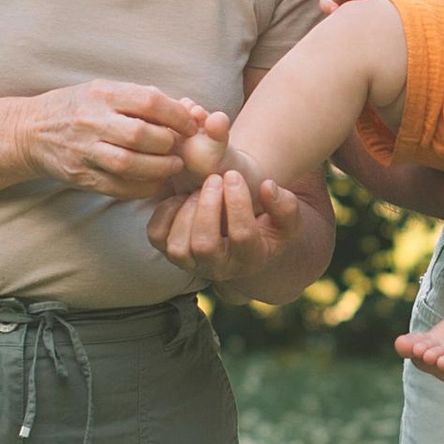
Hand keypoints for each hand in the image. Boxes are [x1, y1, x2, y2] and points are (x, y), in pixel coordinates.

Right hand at [21, 82, 225, 201]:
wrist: (32, 130)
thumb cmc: (78, 106)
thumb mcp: (103, 89)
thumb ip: (140, 98)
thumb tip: (184, 109)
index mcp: (102, 93)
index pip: (149, 102)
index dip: (177, 116)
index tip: (190, 125)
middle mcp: (92, 120)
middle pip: (141, 135)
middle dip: (168, 144)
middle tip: (181, 148)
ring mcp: (84, 150)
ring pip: (129, 164)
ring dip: (159, 169)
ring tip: (173, 166)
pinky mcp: (80, 176)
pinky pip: (117, 186)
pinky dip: (142, 188)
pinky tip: (155, 183)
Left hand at [147, 166, 314, 294]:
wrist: (238, 237)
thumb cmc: (265, 225)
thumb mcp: (285, 220)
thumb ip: (286, 205)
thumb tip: (268, 187)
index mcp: (251, 259)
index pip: (242, 236)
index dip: (238, 203)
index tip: (234, 175)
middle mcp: (218, 268)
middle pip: (205, 245)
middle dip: (208, 207)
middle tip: (214, 178)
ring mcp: (190, 263)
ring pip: (179, 246)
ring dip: (187, 210)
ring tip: (201, 188)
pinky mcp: (168, 251)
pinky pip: (157, 236)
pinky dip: (165, 212)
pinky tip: (183, 197)